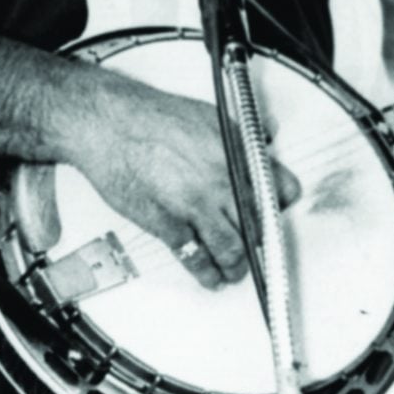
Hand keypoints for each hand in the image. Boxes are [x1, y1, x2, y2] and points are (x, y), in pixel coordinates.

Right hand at [59, 71, 303, 290]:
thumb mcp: (212, 115)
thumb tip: (266, 135)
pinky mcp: (166, 223)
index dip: (281, 205)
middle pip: (258, 224)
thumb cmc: (155, 117)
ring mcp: (196, 205)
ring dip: (236, 266)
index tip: (277, 214)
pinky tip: (210, 278)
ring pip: (231, 248)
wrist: (111, 124)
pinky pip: (193, 256)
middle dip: (260, 241)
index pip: (282, 189)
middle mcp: (223, 182)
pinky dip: (205, 272)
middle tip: (259, 250)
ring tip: (236, 272)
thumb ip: (243, 134)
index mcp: (239, 154)